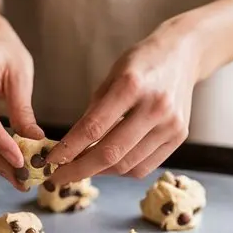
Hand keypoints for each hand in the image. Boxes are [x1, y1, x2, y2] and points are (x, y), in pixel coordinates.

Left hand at [49, 25, 198, 184]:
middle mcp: (154, 107)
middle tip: (58, 176)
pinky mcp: (180, 137)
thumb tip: (73, 144)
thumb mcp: (111, 76)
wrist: (182, 55)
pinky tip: (106, 166)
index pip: (93, 127)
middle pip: (112, 153)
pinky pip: (146, 166)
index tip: (50, 160)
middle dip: (80, 169)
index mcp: (131, 85)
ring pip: (129, 165)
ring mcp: (171, 124)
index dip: (69, 148)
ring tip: (80, 170)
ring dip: (100, 172)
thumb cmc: (139, 63)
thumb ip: (95, 109)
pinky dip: (122, 170)